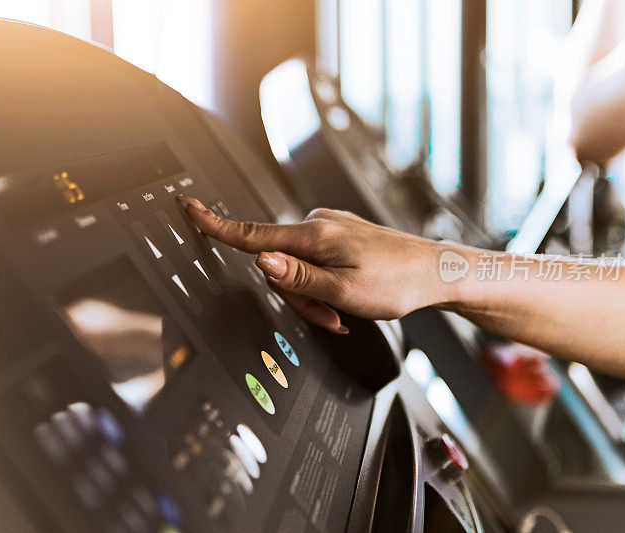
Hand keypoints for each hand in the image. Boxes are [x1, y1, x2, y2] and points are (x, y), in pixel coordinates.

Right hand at [178, 196, 466, 333]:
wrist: (435, 272)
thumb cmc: (398, 284)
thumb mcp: (343, 293)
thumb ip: (297, 278)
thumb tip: (261, 261)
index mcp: (315, 235)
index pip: (253, 233)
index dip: (216, 225)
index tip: (189, 208)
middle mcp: (320, 223)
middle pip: (278, 262)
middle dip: (295, 294)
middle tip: (328, 315)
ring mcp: (331, 227)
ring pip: (297, 266)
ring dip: (312, 294)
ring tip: (342, 311)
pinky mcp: (341, 234)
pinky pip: (315, 260)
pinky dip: (323, 283)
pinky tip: (346, 298)